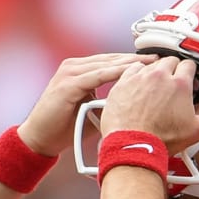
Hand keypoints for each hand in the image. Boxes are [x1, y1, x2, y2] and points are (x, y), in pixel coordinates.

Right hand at [17, 53, 152, 157]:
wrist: (39, 139)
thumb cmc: (62, 128)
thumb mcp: (90, 112)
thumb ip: (108, 104)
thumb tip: (132, 106)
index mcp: (79, 71)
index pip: (110, 61)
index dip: (132, 62)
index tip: (154, 64)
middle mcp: (73, 67)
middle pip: (110, 59)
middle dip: (135, 59)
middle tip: (159, 59)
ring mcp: (69, 73)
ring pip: (106, 64)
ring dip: (129, 64)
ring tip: (150, 64)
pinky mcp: (67, 84)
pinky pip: (96, 75)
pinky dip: (114, 74)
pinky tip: (131, 73)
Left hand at [100, 56, 198, 154]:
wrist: (132, 146)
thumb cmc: (160, 140)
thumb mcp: (197, 129)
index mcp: (180, 83)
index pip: (189, 65)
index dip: (189, 74)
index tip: (186, 83)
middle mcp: (160, 75)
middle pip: (171, 62)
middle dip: (173, 72)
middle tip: (170, 88)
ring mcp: (140, 77)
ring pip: (151, 64)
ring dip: (155, 72)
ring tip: (154, 89)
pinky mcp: (123, 82)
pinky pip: (132, 69)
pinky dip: (136, 75)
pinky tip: (138, 88)